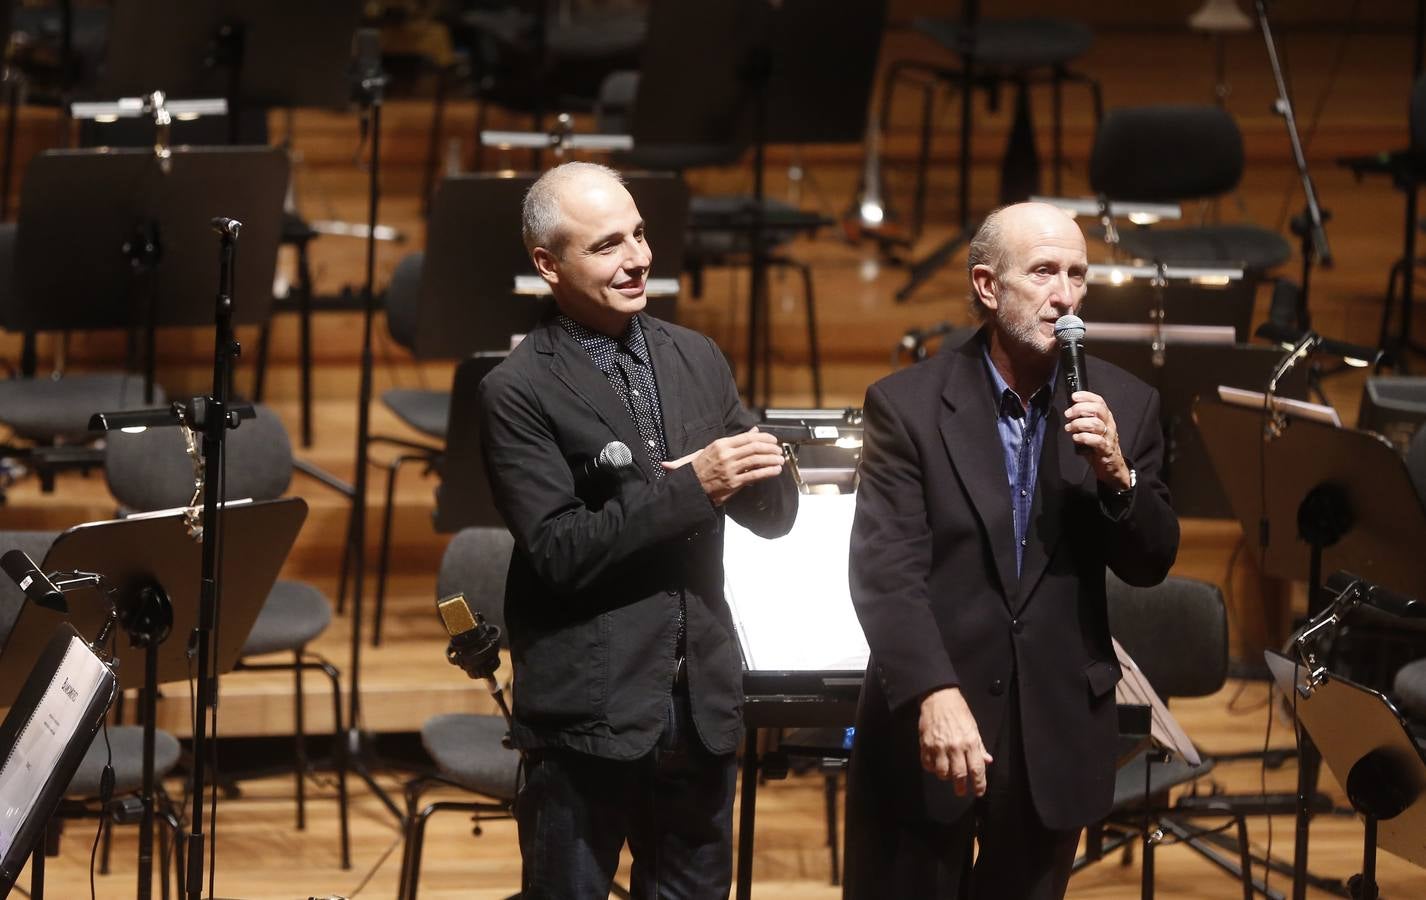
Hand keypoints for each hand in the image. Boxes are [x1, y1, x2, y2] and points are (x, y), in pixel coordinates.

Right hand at [660, 427, 784, 505]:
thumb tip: (753, 431)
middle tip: (779, 450)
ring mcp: (730, 469)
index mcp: (721, 444)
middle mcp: (726, 455)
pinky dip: (767, 472)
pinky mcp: (733, 482)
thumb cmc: (701, 467)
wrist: (691, 486)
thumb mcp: (714, 448)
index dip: (764, 437)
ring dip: (771, 459)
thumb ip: (736, 440)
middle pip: (755, 447)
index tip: (773, 440)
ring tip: (780, 459)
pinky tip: (775, 471)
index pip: (748, 437)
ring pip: (757, 460)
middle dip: (771, 448)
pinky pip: (754, 475)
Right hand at [918, 687, 992, 796]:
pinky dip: (932, 768)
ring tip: (948, 774)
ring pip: (942, 773)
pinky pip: (928, 765)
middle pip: (959, 776)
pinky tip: (936, 765)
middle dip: (961, 788)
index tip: (979, 791)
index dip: (979, 784)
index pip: (977, 770)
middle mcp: (955, 747)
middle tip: (961, 791)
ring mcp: (939, 747)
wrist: (939, 698)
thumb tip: (987, 761)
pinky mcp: (925, 745)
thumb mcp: (974, 728)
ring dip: (946, 777)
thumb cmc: (958, 711)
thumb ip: (980, 747)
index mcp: (970, 742)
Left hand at [1064, 390, 1131, 490]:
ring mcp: (1108, 437)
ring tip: (1070, 428)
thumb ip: (1085, 419)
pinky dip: (1084, 437)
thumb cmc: (1099, 446)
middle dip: (1080, 409)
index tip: (1074, 397)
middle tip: (1068, 414)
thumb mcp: (1093, 429)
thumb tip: (1069, 411)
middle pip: (1097, 410)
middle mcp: (1109, 424)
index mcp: (1106, 417)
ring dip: (1079, 424)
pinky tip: (1076, 438)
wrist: (1111, 465)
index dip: (1087, 396)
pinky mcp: (1106, 449)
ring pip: (1096, 424)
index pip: (1099, 401)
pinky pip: (1096, 440)